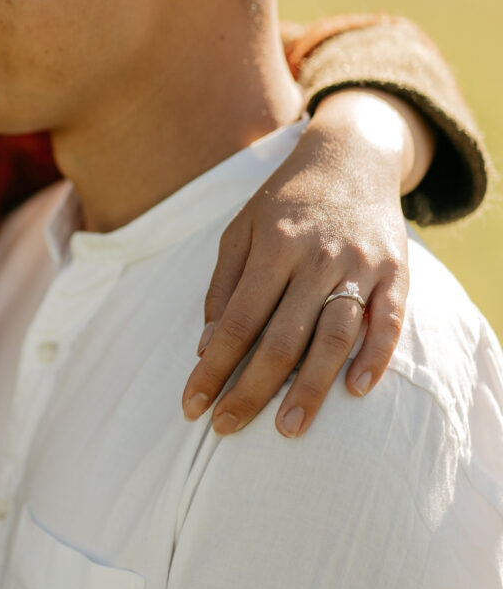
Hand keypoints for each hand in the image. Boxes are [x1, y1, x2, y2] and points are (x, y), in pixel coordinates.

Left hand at [182, 89, 431, 437]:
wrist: (350, 159)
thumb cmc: (282, 202)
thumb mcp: (239, 231)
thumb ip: (223, 286)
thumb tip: (205, 346)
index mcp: (272, 247)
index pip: (236, 321)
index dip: (212, 368)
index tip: (192, 405)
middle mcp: (316, 258)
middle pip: (281, 338)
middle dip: (251, 389)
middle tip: (226, 428)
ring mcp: (360, 265)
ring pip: (334, 336)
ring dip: (310, 387)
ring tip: (288, 429)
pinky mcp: (396, 271)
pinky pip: (388, 321)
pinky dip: (375, 357)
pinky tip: (356, 391)